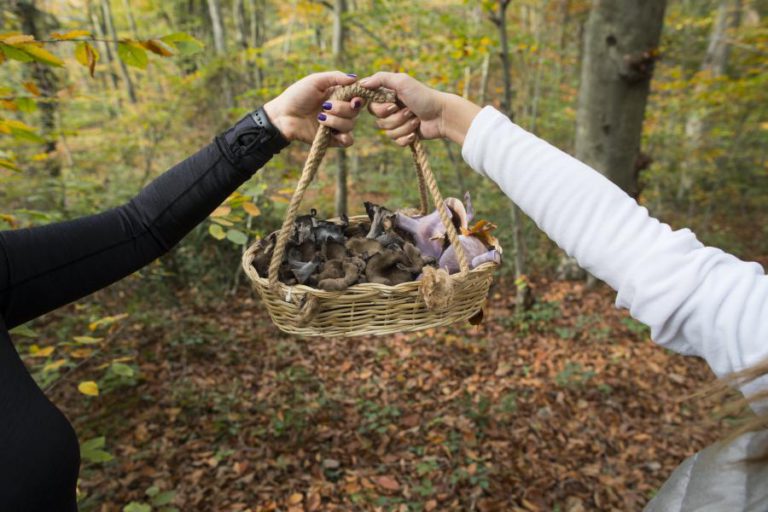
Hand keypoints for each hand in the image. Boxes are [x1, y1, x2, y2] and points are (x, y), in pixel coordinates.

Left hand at [264, 71, 363, 147]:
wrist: (282, 116)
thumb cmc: (297, 95)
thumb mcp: (315, 81)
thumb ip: (336, 77)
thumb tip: (355, 78)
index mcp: (338, 95)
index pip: (358, 97)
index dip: (359, 98)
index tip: (354, 98)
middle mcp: (340, 110)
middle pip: (355, 111)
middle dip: (342, 108)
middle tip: (325, 106)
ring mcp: (336, 125)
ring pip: (351, 125)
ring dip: (336, 121)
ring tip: (320, 117)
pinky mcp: (332, 139)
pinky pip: (348, 141)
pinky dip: (345, 137)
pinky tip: (333, 132)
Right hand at [359, 72, 481, 145]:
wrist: (442, 115)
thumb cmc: (424, 96)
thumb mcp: (402, 81)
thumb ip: (380, 78)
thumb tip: (361, 82)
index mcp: (388, 96)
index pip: (370, 107)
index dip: (380, 109)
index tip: (393, 104)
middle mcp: (391, 110)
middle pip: (378, 121)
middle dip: (396, 117)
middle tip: (410, 110)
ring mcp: (398, 124)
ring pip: (388, 133)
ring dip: (404, 126)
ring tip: (416, 119)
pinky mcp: (405, 136)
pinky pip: (396, 142)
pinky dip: (407, 137)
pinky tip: (416, 132)